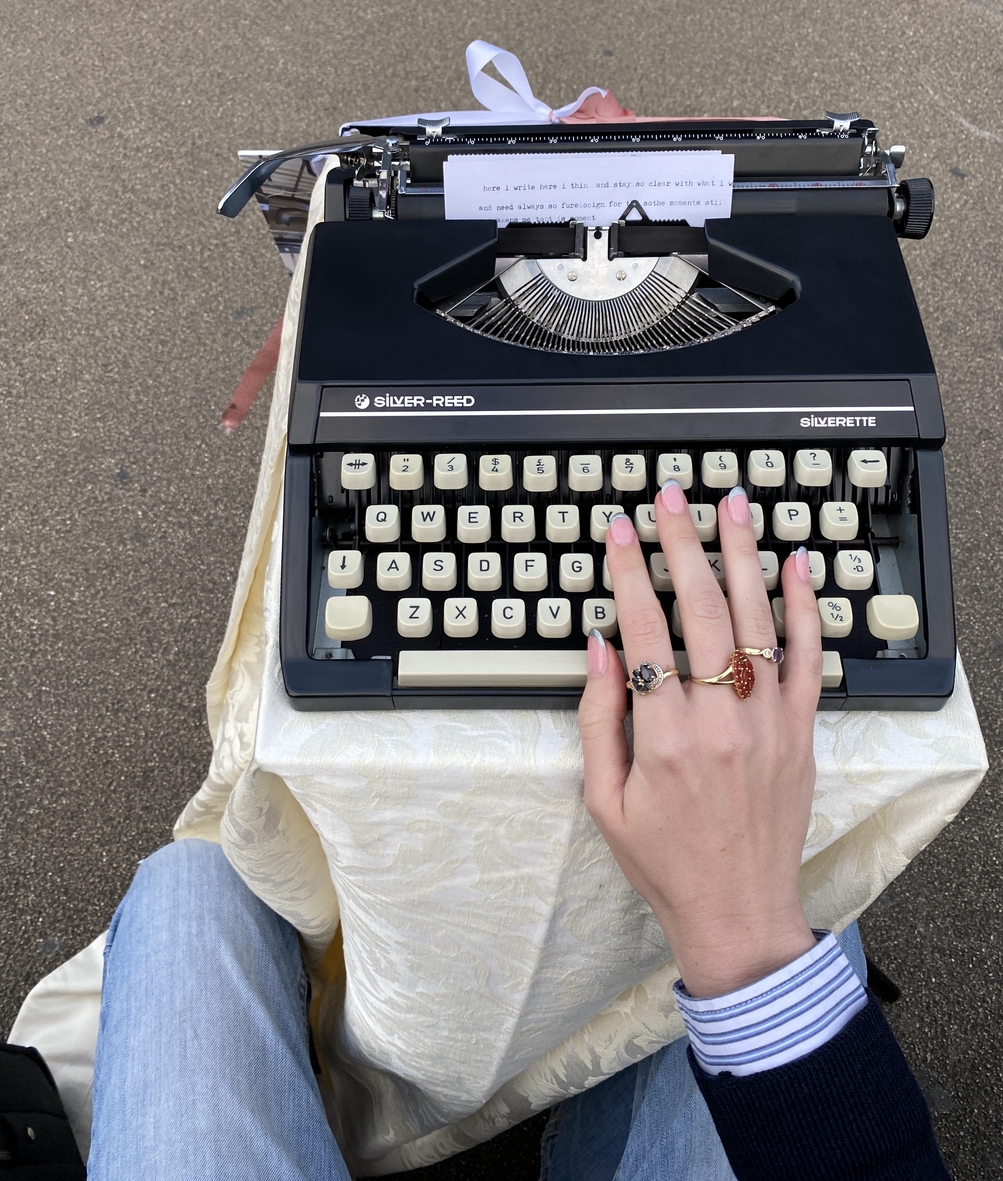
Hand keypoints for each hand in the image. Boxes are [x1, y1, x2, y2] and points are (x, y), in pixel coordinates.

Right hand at [578, 482, 823, 997]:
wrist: (737, 911)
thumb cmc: (665, 859)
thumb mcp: (603, 799)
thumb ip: (599, 719)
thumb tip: (600, 646)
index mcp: (665, 736)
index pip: (644, 629)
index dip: (628, 571)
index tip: (618, 531)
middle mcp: (721, 720)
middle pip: (703, 608)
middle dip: (681, 542)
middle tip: (670, 497)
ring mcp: (769, 722)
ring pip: (758, 619)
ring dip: (742, 555)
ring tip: (731, 506)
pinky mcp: (802, 731)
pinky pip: (809, 657)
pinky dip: (803, 606)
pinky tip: (793, 564)